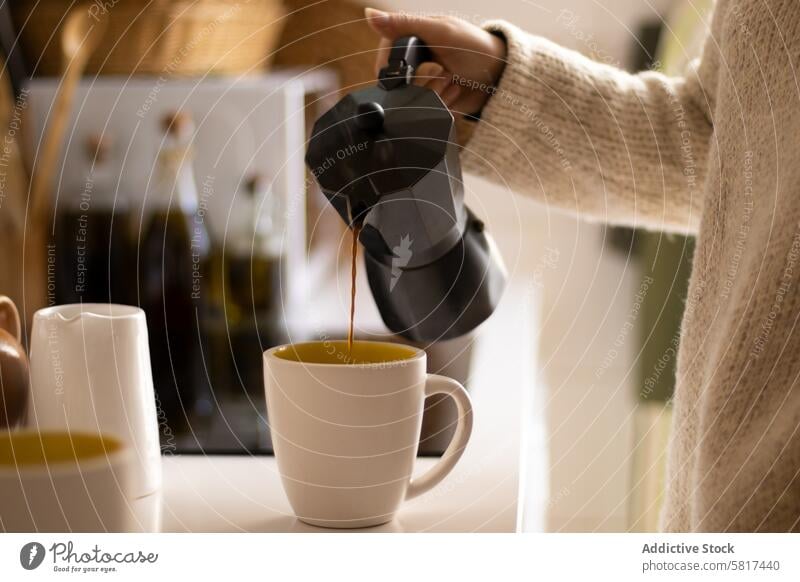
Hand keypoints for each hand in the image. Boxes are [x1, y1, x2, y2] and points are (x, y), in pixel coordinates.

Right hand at [365, 8, 506, 114]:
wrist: (503, 74)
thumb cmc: (476, 46)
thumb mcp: (440, 32)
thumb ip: (405, 24)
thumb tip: (368, 14)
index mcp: (412, 41)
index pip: (385, 60)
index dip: (391, 70)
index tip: (406, 73)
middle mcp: (415, 64)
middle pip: (399, 87)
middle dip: (421, 83)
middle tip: (443, 73)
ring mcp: (425, 85)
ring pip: (413, 102)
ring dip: (435, 95)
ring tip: (453, 83)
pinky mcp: (435, 103)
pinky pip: (428, 114)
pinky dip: (443, 106)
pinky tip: (456, 93)